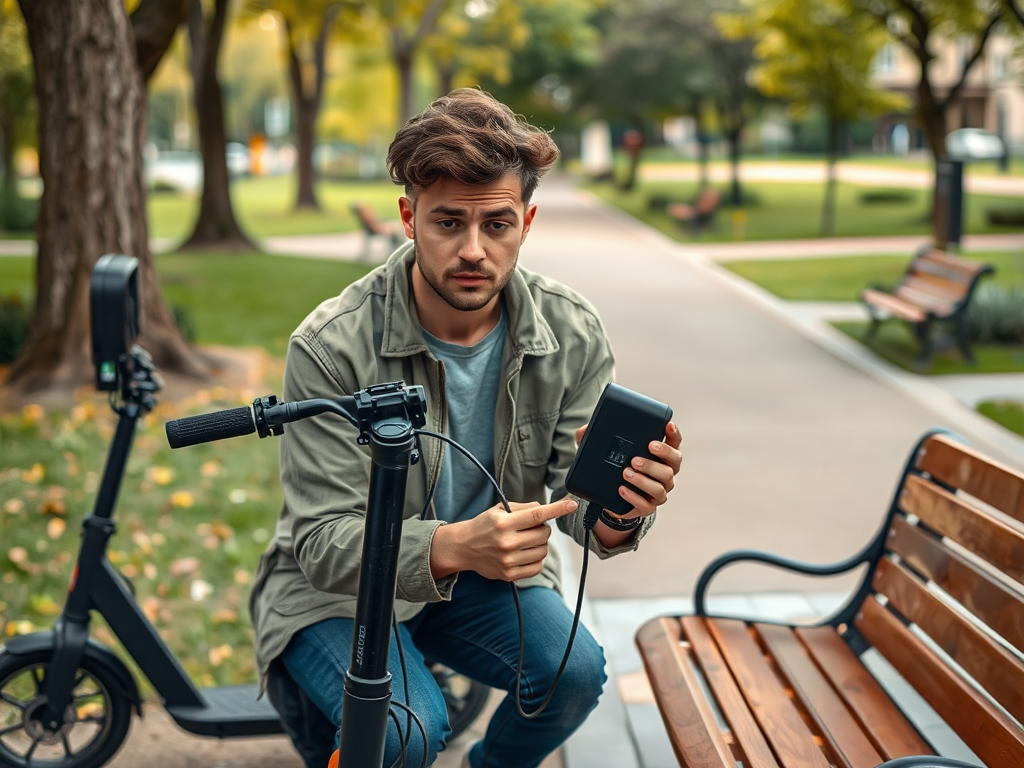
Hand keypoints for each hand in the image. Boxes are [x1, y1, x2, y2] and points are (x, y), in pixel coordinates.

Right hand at [430, 498, 578, 580]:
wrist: (463, 547)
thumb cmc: (484, 525)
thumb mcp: (499, 510)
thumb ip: (523, 508)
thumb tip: (544, 508)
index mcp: (504, 523)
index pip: (537, 515)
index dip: (557, 509)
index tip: (572, 505)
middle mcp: (507, 542)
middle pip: (544, 534)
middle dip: (542, 528)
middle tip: (530, 527)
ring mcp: (508, 561)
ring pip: (543, 551)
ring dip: (540, 544)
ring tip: (527, 540)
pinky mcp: (509, 574)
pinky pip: (536, 567)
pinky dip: (536, 559)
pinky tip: (525, 553)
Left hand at [574, 421, 682, 519]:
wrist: (611, 497)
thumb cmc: (616, 467)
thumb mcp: (608, 451)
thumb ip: (597, 437)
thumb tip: (585, 429)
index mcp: (662, 456)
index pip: (675, 443)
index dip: (674, 434)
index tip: (667, 425)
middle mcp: (666, 473)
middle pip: (673, 465)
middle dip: (659, 458)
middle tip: (637, 456)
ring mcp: (659, 491)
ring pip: (660, 486)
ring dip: (643, 479)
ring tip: (626, 473)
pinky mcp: (648, 507)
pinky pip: (645, 504)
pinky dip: (633, 496)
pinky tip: (622, 489)